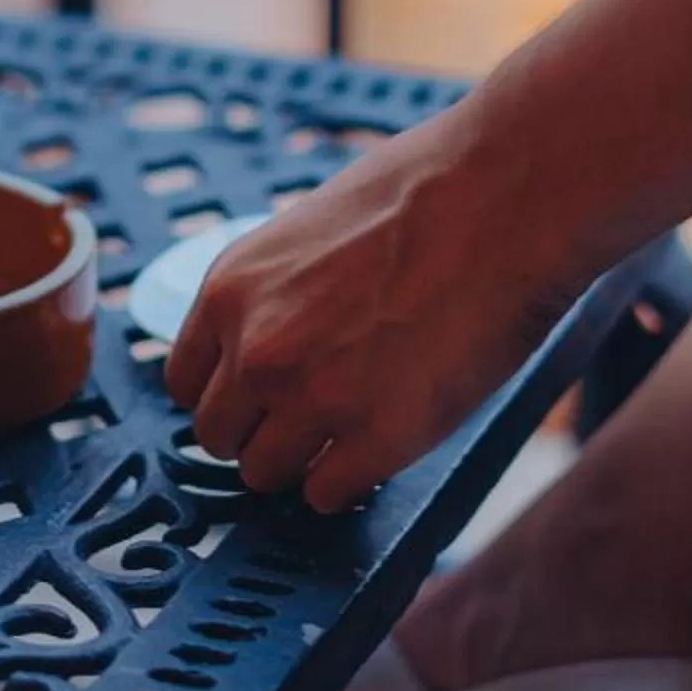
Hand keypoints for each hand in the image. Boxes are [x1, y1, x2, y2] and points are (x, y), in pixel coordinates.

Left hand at [164, 104, 575, 510]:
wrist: (506, 199)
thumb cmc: (423, 195)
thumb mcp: (308, 231)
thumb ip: (273, 294)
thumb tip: (263, 342)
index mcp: (229, 292)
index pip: (185, 383)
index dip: (228, 395)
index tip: (259, 398)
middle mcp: (256, 353)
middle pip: (219, 437)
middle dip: (260, 433)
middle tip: (309, 419)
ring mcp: (314, 401)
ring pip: (265, 475)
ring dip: (301, 462)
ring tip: (349, 432)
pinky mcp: (378, 439)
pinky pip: (328, 495)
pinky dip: (349, 481)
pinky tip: (380, 446)